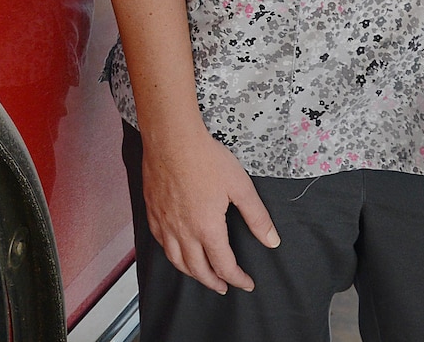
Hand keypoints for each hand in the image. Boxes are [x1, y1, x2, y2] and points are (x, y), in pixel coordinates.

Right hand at [141, 123, 282, 292]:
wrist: (171, 137)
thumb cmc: (204, 158)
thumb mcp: (240, 187)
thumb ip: (257, 217)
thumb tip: (272, 240)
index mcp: (207, 228)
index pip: (224, 266)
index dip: (237, 278)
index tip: (246, 282)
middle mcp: (182, 230)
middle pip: (197, 269)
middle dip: (213, 282)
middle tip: (223, 287)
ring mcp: (163, 221)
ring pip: (175, 259)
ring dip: (190, 272)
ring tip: (201, 275)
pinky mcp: (152, 210)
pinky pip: (159, 242)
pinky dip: (170, 253)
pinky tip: (175, 250)